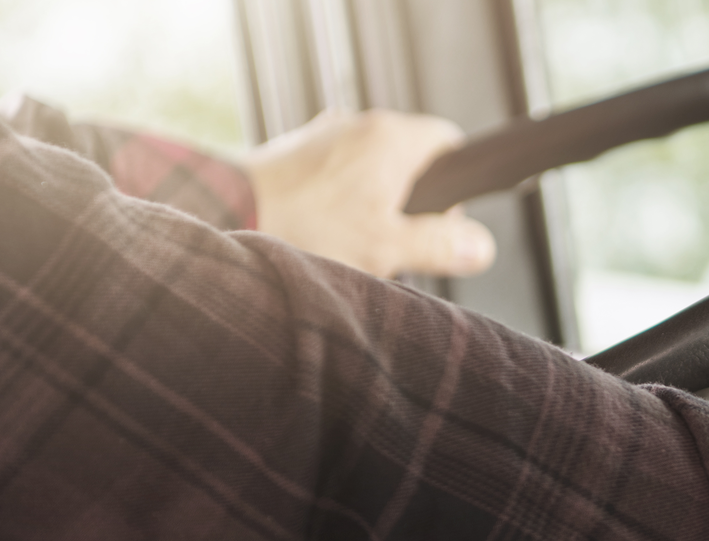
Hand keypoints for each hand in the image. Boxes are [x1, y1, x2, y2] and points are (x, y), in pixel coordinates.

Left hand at [245, 108, 496, 278]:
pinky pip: (337, 170)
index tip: (445, 220)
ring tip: (356, 242)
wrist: (228, 216)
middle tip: (398, 242)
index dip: (457, 184)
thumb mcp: (388, 248)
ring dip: (375, 201)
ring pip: (372, 165)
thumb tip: (481, 246)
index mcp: (392, 139)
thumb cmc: (304, 229)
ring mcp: (324, 133)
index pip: (449, 142)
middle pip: (411, 158)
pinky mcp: (295, 149)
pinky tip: (325, 232)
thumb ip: (443, 246)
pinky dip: (341, 198)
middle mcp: (359, 124)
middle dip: (413, 201)